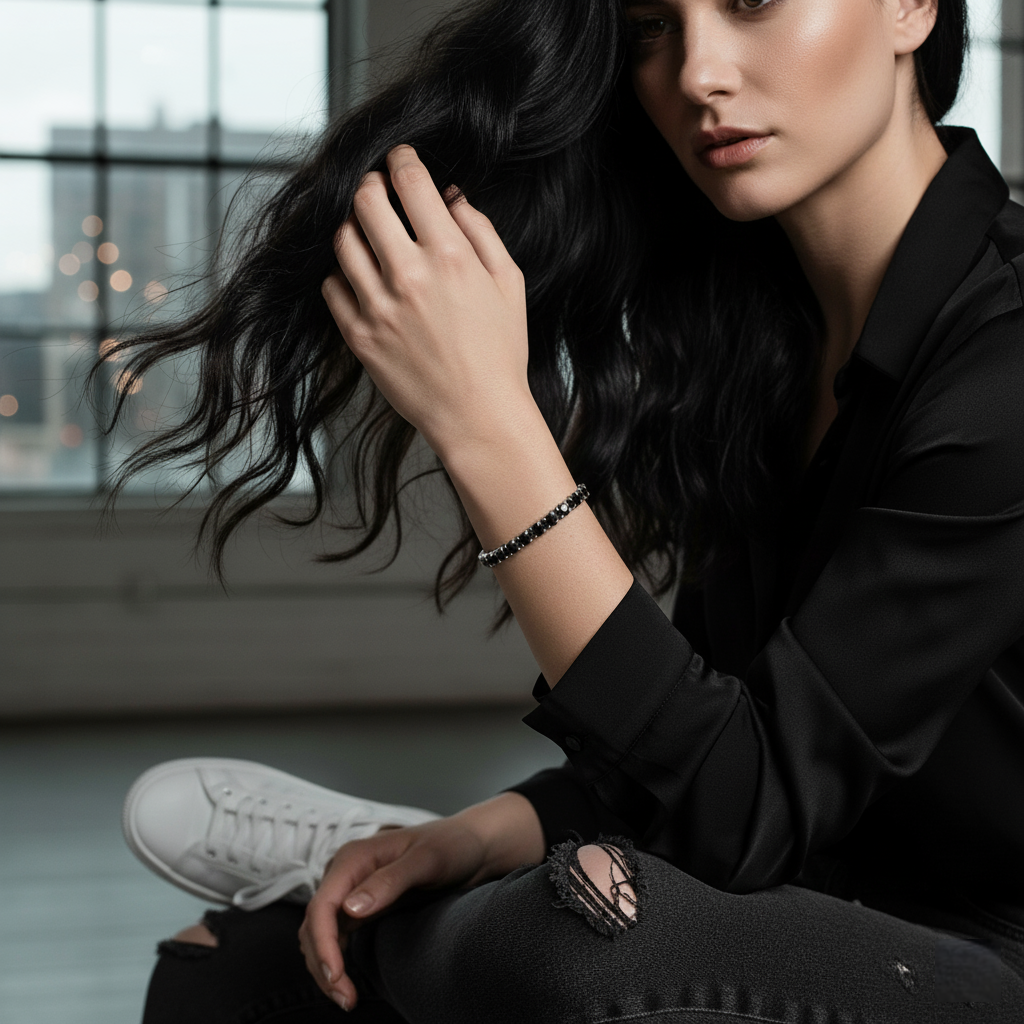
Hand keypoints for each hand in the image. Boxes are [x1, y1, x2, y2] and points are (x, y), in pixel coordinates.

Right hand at [298, 792, 544, 1011]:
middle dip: (322, 963)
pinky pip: (335, 935)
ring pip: (320, 933)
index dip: (323, 943)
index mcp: (353, 857)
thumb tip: (350, 910)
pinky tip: (346, 980)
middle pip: (315, 924)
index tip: (336, 976)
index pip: (323, 905)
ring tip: (346, 998)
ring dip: (325, 966)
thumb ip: (389, 881)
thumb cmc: (451, 846)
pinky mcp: (361, 905)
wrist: (470, 845)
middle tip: (345, 999)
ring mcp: (352, 889)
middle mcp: (346, 872)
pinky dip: (334, 958)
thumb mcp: (427, 860)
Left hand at [321, 144, 534, 461]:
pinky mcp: (358, 336)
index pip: (411, 183)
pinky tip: (361, 276)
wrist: (478, 416)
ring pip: (342, 240)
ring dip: (351, 225)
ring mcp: (378, 307)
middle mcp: (410, 276)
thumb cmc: (500, 352)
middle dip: (369, 185)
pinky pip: (332, 286)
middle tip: (376, 188)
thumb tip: (451, 196)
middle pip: (365, 201)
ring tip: (366, 231)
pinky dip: (342, 272)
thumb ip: (481, 231)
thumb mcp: (509, 284)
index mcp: (451, 257)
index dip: (401, 160)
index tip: (399, 158)